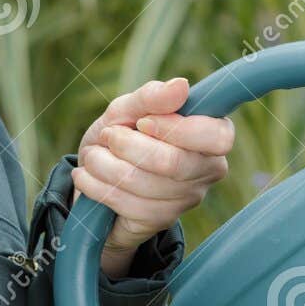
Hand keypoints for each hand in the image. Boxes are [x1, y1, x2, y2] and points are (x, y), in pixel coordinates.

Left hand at [71, 76, 232, 275]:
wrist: (95, 175)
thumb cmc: (120, 134)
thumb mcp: (127, 109)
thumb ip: (151, 98)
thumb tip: (181, 85)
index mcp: (212, 134)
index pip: (216, 136)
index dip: (175, 129)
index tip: (142, 122)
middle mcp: (208, 168)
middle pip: (173, 163)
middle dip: (128, 146)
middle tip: (108, 136)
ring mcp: (188, 198)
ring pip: (144, 184)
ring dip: (104, 165)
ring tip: (93, 157)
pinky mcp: (162, 220)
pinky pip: (128, 205)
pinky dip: (97, 186)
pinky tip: (88, 177)